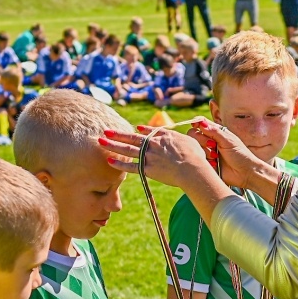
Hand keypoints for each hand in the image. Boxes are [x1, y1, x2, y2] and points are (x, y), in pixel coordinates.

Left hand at [99, 126, 213, 189]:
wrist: (192, 169)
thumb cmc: (196, 157)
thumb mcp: (191, 141)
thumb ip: (183, 137)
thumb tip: (185, 135)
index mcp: (164, 136)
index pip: (150, 132)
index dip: (142, 131)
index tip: (135, 129)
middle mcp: (154, 143)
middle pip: (132, 137)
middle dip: (118, 134)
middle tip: (105, 131)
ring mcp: (149, 155)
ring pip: (127, 149)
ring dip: (113, 145)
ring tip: (101, 141)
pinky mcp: (148, 169)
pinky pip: (130, 166)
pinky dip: (120, 164)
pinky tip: (109, 161)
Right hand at [189, 119, 267, 188]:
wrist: (245, 173)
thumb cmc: (241, 155)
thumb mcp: (229, 141)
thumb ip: (214, 131)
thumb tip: (201, 123)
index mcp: (217, 133)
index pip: (202, 124)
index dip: (197, 123)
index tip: (195, 125)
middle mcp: (210, 141)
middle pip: (194, 134)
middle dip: (202, 140)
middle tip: (213, 145)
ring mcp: (207, 152)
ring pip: (195, 147)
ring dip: (205, 151)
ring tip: (216, 157)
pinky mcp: (206, 164)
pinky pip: (197, 160)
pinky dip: (205, 161)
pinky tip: (215, 164)